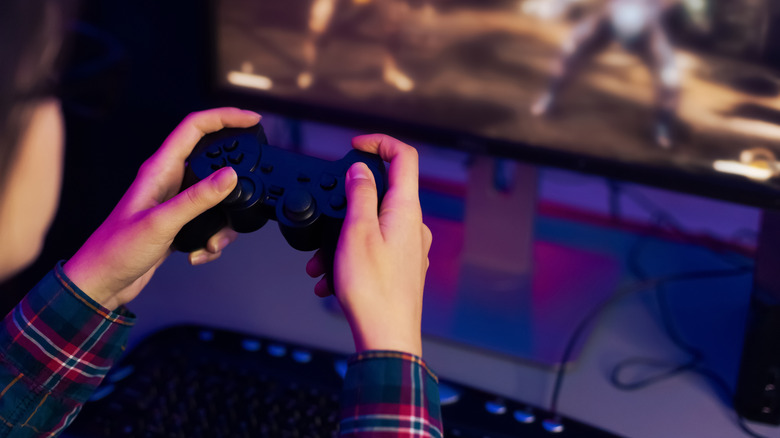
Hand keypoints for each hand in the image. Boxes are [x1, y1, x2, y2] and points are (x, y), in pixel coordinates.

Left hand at [63, 108, 260, 310]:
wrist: (101, 283)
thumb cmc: (116, 250)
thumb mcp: (162, 222)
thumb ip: (198, 199)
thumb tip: (230, 176)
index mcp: (160, 169)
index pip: (195, 128)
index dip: (225, 117)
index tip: (251, 120)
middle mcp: (168, 181)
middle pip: (213, 161)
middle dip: (234, 180)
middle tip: (250, 189)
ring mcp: (174, 202)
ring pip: (215, 198)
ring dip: (223, 222)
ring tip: (213, 241)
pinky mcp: (177, 223)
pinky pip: (209, 222)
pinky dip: (212, 239)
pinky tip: (199, 252)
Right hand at [306, 134, 431, 355]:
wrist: (386, 337)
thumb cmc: (373, 290)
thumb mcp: (356, 232)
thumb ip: (359, 194)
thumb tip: (360, 169)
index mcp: (406, 210)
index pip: (404, 156)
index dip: (380, 142)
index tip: (356, 146)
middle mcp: (413, 226)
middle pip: (381, 193)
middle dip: (347, 204)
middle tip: (326, 222)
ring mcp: (410, 248)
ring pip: (371, 226)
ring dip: (342, 238)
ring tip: (321, 263)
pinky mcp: (402, 267)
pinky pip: (373, 250)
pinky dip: (350, 257)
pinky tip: (330, 278)